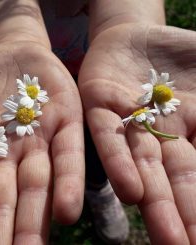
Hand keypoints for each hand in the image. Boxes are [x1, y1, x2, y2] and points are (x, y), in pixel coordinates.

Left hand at [79, 24, 195, 243]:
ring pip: (142, 165)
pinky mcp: (100, 106)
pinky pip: (108, 136)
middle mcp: (156, 137)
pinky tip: (133, 190)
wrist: (135, 35)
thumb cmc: (181, 58)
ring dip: (155, 202)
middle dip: (182, 216)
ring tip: (168, 238)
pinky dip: (119, 161)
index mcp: (188, 134)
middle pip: (172, 180)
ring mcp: (128, 123)